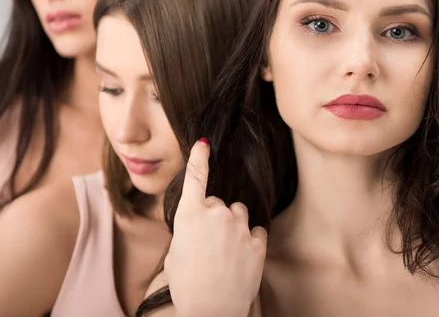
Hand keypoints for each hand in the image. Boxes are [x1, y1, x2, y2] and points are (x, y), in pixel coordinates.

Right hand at [164, 138, 267, 316]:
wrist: (210, 311)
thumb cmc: (186, 285)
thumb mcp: (176, 253)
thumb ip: (189, 230)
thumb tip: (200, 226)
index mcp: (190, 215)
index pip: (196, 177)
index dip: (199, 157)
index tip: (204, 143)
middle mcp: (216, 214)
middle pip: (217, 203)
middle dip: (213, 217)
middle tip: (207, 246)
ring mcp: (239, 227)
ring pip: (239, 213)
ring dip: (233, 226)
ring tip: (225, 253)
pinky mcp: (258, 242)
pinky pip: (255, 231)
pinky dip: (249, 241)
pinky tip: (241, 258)